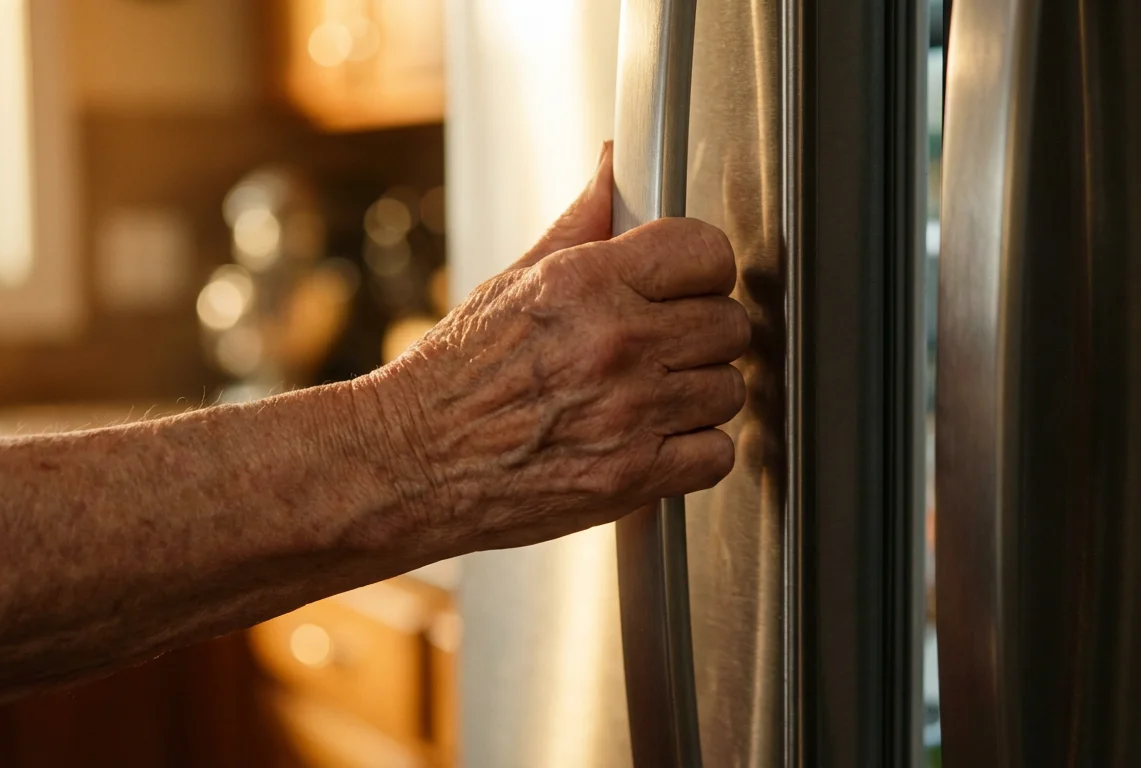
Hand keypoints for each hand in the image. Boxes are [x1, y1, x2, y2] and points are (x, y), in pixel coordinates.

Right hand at [363, 143, 749, 551]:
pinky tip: (660, 437)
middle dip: (705, 332)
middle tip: (672, 342)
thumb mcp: (513, 281)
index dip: (704, 268)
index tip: (692, 282)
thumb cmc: (456, 376)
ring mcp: (629, 413)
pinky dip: (696, 450)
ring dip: (701, 392)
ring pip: (729, 389)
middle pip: (729, 323)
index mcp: (585, 284)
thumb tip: (615, 166)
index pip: (705, 252)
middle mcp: (614, 344)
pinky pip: (717, 454)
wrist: (412, 462)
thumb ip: (581, 225)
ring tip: (659, 393)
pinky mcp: (634, 476)